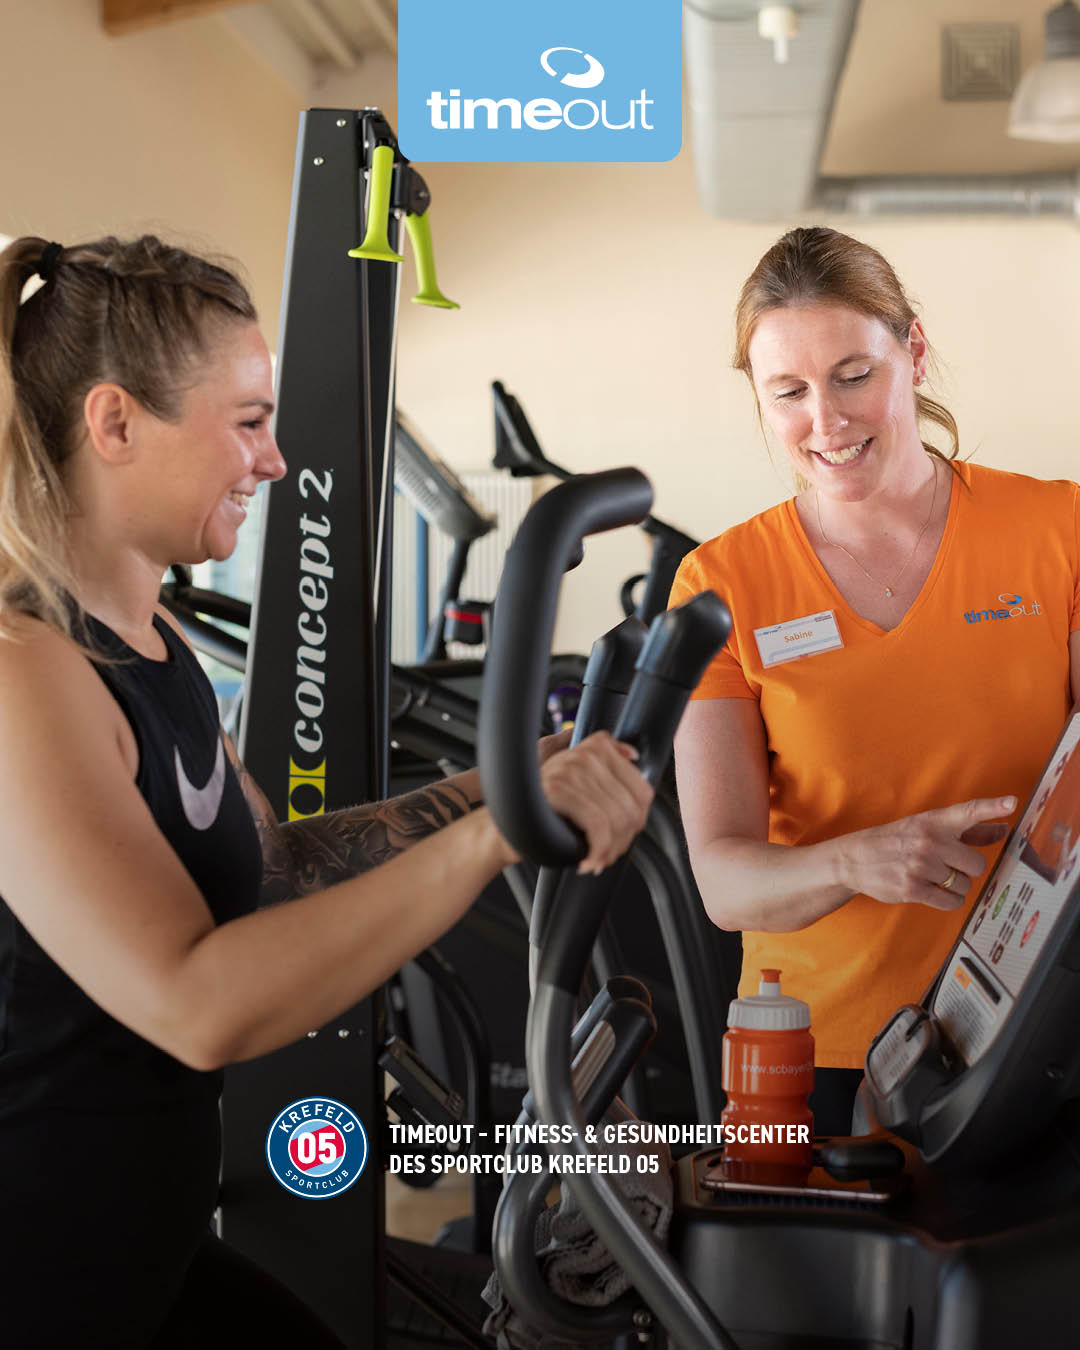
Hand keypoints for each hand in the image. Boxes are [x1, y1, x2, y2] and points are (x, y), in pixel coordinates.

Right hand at [539, 731, 654, 874]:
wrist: (501, 829)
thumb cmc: (544, 814)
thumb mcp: (578, 788)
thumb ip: (606, 770)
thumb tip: (633, 755)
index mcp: (593, 749)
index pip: (642, 788)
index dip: (637, 820)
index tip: (621, 837)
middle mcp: (583, 754)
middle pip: (632, 806)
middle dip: (623, 840)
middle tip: (606, 855)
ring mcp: (568, 769)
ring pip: (617, 818)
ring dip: (610, 850)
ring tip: (596, 860)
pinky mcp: (557, 789)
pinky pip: (598, 825)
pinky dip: (598, 850)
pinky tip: (588, 862)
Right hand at [835, 795, 1016, 910]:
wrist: (853, 858)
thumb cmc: (896, 841)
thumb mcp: (926, 828)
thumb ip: (968, 830)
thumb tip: (1003, 830)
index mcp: (933, 822)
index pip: (967, 812)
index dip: (991, 807)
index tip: (1011, 804)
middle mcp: (928, 841)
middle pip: (977, 864)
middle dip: (966, 869)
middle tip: (947, 866)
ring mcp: (920, 865)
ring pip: (964, 885)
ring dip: (955, 886)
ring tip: (933, 878)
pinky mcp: (912, 889)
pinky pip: (951, 902)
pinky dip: (948, 900)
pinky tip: (933, 892)